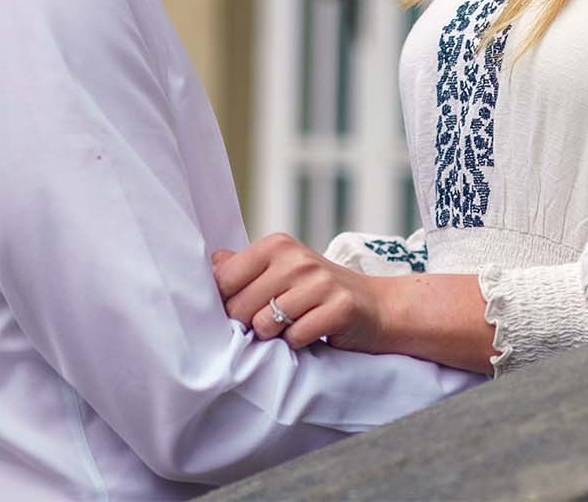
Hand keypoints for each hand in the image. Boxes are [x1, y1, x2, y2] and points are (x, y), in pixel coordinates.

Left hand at [210, 233, 387, 351]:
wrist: (376, 306)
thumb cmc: (318, 292)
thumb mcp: (282, 270)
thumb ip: (245, 267)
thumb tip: (211, 263)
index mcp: (276, 245)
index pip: (225, 280)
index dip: (226, 303)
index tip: (241, 310)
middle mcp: (297, 259)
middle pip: (241, 307)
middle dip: (249, 324)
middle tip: (271, 323)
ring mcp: (319, 282)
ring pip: (265, 324)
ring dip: (274, 335)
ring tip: (291, 327)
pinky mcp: (338, 308)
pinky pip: (295, 337)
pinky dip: (298, 343)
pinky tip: (311, 333)